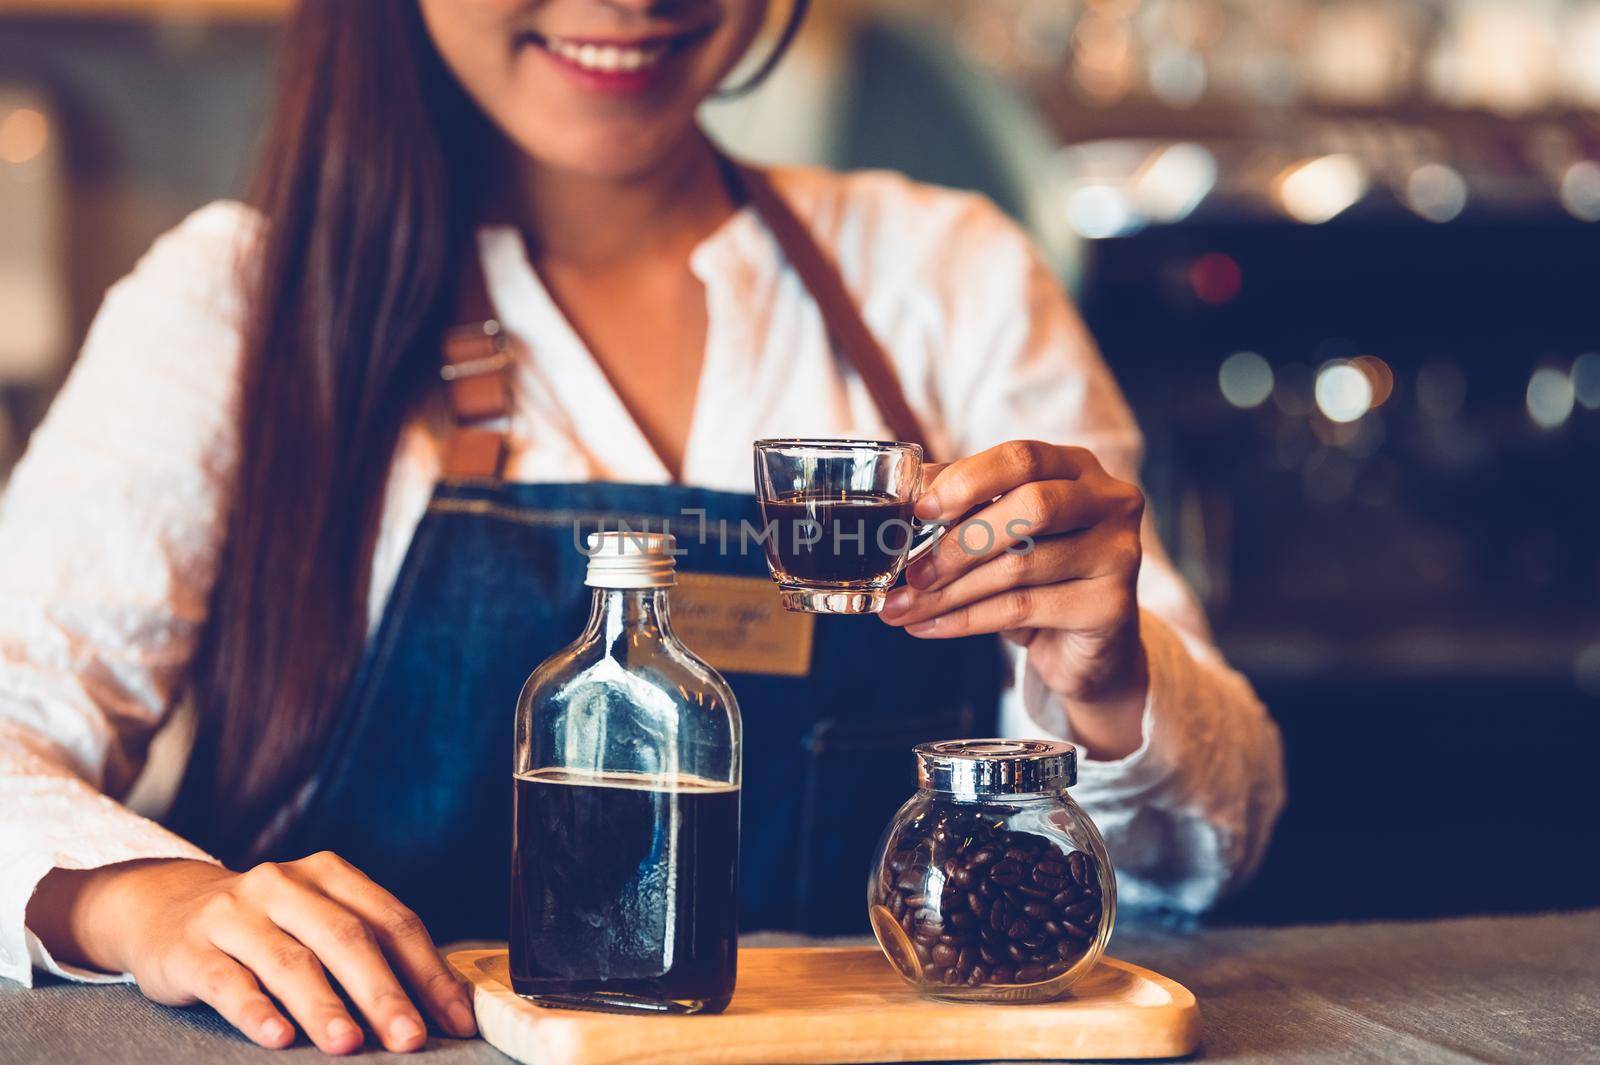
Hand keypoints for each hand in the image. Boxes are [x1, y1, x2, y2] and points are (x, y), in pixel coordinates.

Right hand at [28, 854, 475, 1053]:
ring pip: (290, 961)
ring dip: (323, 1006)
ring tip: (349, 1044)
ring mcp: (236, 914)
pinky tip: (278, 1038)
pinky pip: (228, 981)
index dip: (427, 972)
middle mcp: (285, 885)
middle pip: (347, 938)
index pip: (392, 922)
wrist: (164, 905)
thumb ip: (376, 954)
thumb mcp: (319, 922)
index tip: (455, 1020)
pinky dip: (256, 1011)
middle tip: (410, 1038)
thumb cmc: (267, 925)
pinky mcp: (191, 948)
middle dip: (384, 993)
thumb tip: (449, 1005)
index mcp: (330, 875)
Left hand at [880, 440, 1148, 757]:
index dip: (967, 481)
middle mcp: (1108, 501)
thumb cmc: (1039, 576)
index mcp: (1077, 467)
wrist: (1088, 647)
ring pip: (1020, 566)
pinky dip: (965, 619)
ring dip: (950, 591)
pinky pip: (1023, 608)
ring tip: (905, 608)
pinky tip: (930, 626)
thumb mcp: (1001, 532)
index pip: (1021, 458)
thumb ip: (963, 504)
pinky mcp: (1111, 605)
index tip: (920, 510)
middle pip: (1030, 507)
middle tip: (912, 572)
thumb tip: (909, 494)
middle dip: (961, 542)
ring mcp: (1118, 553)